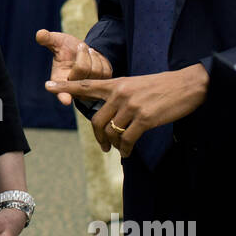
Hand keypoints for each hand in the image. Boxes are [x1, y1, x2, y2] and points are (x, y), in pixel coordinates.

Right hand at [35, 29, 111, 105]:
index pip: (60, 91)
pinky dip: (100, 60)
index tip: (66, 100)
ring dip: (92, 56)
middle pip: (82, 69)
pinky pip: (105, 71)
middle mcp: (73, 89)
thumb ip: (48, 39)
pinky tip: (94, 58)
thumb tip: (40, 34)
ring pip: (95, 70)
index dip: (63, 96)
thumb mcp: (57, 42)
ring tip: (86, 52)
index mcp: (59, 81)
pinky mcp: (101, 85)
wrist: (82, 52)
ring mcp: (88, 88)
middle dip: (82, 53)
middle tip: (79, 45)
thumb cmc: (66, 49)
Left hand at [48, 64, 207, 156]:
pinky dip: (125, 149)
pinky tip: (127, 151)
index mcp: (117, 83)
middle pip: (96, 120)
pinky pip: (127, 139)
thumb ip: (119, 95)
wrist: (188, 85)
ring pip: (111, 132)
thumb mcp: (136, 84)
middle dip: (97, 136)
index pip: (86, 85)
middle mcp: (121, 93)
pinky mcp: (145, 119)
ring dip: (112, 144)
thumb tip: (109, 114)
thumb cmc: (162, 87)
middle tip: (102, 146)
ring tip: (117, 149)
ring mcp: (132, 106)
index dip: (66, 87)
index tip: (47, 87)